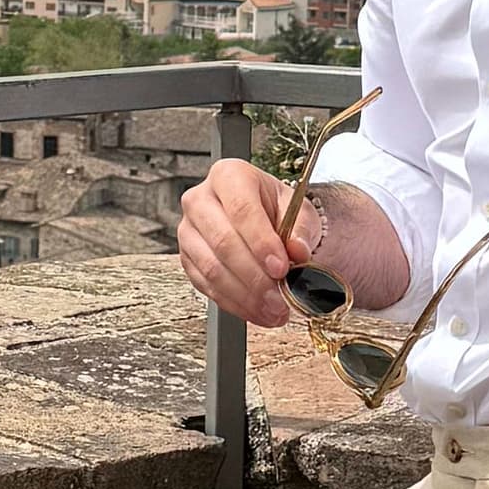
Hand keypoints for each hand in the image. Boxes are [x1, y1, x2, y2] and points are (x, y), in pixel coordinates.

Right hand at [176, 158, 315, 326]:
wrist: (262, 221)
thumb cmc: (277, 210)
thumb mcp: (299, 211)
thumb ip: (301, 230)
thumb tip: (297, 252)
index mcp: (229, 175)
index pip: (241, 209)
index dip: (261, 242)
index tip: (281, 268)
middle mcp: (200, 199)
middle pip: (223, 241)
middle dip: (255, 276)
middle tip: (280, 299)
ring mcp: (188, 230)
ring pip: (212, 268)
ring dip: (245, 296)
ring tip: (274, 311)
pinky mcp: (186, 259)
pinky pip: (207, 286)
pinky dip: (234, 304)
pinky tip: (258, 312)